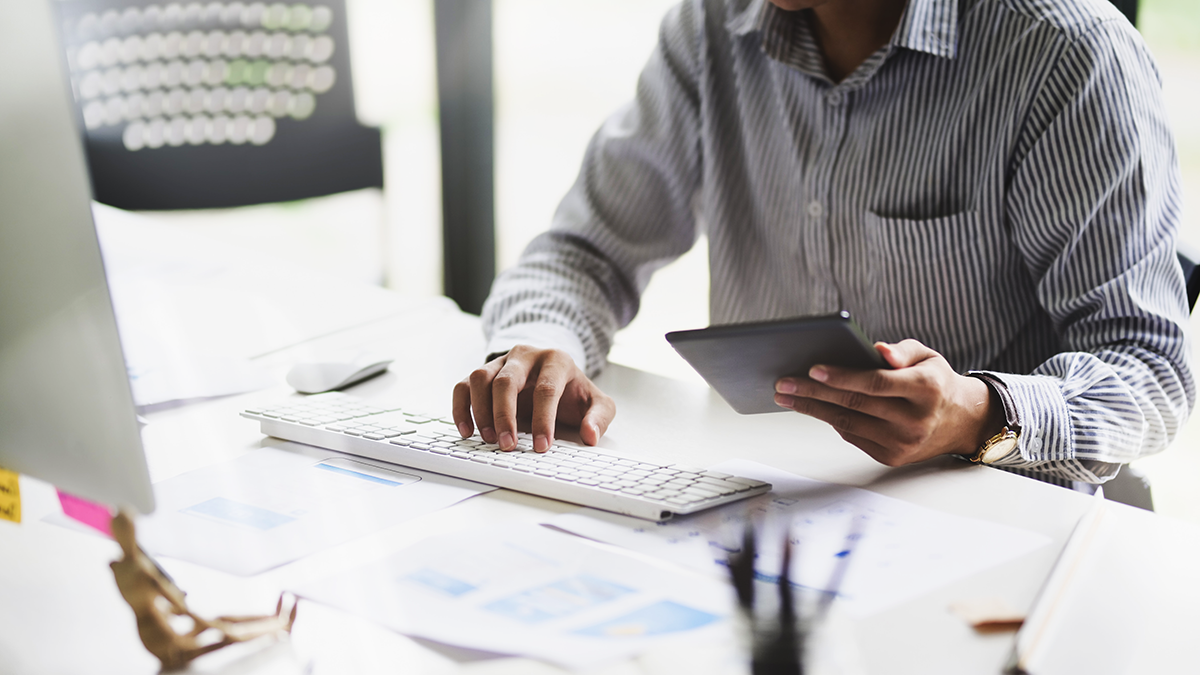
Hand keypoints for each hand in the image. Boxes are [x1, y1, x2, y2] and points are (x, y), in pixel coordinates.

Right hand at [452, 345, 615, 451]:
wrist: (553, 371)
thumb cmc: (573, 391)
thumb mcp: (596, 401)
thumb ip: (599, 417)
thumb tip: (590, 436)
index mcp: (556, 360)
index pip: (546, 389)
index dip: (543, 419)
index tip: (541, 446)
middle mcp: (525, 356)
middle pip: (507, 381)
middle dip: (504, 416)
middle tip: (507, 445)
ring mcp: (501, 362)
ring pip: (481, 378)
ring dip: (481, 411)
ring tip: (489, 439)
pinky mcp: (484, 372)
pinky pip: (464, 385)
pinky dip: (461, 407)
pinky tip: (467, 431)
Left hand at [773, 339, 1001, 466]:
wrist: (960, 422)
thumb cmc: (935, 382)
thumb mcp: (928, 357)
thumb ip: (901, 350)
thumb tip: (878, 350)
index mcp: (927, 389)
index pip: (876, 383)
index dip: (842, 376)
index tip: (813, 369)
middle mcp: (916, 419)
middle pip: (855, 404)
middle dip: (814, 392)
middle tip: (784, 383)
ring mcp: (903, 442)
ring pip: (848, 423)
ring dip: (812, 409)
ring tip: (787, 396)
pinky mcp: (891, 457)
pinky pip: (852, 435)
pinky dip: (830, 420)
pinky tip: (812, 407)